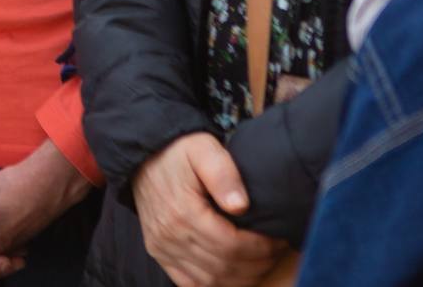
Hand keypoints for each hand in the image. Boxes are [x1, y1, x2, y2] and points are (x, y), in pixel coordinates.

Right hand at [132, 132, 287, 286]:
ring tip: (260, 261)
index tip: (277, 239)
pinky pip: (191, 283)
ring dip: (242, 277)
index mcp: (183, 212)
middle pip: (225, 267)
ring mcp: (162, 247)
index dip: (261, 248)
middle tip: (275, 251)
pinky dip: (216, 283)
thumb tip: (240, 205)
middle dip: (258, 264)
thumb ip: (223, 173)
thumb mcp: (203, 149)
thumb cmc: (178, 153)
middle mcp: (170, 235)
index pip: (232, 246)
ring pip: (212, 280)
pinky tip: (234, 272)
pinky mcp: (159, 252)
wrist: (144, 155)